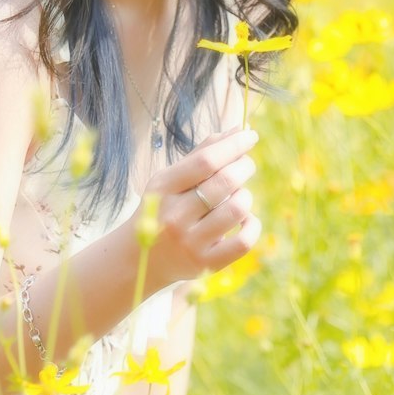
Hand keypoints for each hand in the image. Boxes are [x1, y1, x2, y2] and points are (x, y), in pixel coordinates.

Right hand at [138, 126, 261, 289]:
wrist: (141, 259)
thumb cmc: (162, 209)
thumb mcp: (170, 180)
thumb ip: (200, 154)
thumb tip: (235, 130)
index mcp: (163, 188)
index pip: (206, 161)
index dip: (233, 145)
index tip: (249, 135)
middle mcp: (175, 216)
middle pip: (225, 182)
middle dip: (244, 166)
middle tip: (246, 163)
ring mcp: (190, 243)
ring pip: (237, 209)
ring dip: (246, 196)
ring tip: (239, 194)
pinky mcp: (206, 264)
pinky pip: (244, 241)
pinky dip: (252, 225)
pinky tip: (244, 219)